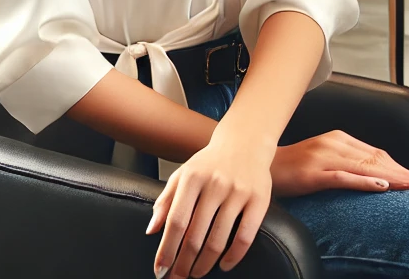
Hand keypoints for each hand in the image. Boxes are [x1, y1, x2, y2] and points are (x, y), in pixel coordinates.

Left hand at [148, 131, 273, 277]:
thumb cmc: (208, 163)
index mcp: (191, 177)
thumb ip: (165, 200)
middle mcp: (214, 184)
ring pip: (218, 240)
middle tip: (177, 278)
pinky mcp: (258, 200)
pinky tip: (223, 266)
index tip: (160, 270)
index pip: (176, 221)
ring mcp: (237, 192)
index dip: (167, 248)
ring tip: (196, 274)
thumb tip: (150, 230)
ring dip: (205, 264)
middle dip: (183, 262)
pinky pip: (245, 237)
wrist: (244, 142)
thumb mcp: (182, 174)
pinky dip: (233, 257)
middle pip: (196, 235)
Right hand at [270, 129, 408, 197]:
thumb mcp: (323, 159)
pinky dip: (364, 181)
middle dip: (403, 173)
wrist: (261, 168)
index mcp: (334, 138)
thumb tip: (378, 173)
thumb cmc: (293, 167)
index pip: (375, 153)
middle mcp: (329, 143)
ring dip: (392, 178)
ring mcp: (320, 158)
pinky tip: (381, 186)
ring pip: (363, 167)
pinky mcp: (312, 173)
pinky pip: (343, 177)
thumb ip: (347, 161)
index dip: (400, 166)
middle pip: (374, 159)